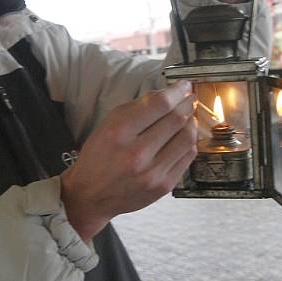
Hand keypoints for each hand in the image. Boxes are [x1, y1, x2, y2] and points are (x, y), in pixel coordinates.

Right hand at [60, 82, 196, 240]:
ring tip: (187, 117)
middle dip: (187, 104)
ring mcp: (152, 172)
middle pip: (176, 120)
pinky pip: (187, 158)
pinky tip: (183, 138)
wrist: (91, 195)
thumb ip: (136, 108)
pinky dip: (189, 143)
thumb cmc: (98, 157)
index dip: (177, 91)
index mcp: (119, 133)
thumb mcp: (108, 124)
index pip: (159, 105)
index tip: (184, 86)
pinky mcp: (163, 186)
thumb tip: (166, 94)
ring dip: (191, 123)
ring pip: (187, 138)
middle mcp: (137, 154)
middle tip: (189, 98)